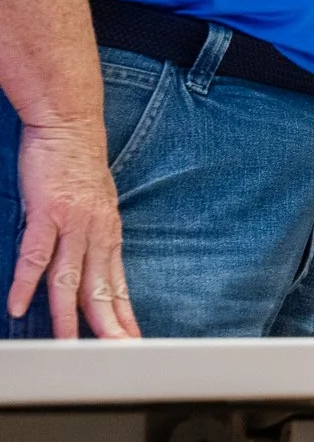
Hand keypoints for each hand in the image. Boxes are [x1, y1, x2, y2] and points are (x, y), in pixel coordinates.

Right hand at [9, 119, 137, 338]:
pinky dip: (26, 282)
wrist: (70, 124)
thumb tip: (92, 260)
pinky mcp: (47, 213)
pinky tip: (18, 304)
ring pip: (69, 278)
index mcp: (108, 232)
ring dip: (65, 313)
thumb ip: (93, 235)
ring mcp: (72, 223)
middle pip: (100, 287)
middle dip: (107, 324)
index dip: (123, 314)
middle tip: (114, 353)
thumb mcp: (95, 204)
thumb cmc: (78, 163)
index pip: (117, 282)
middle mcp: (96, 231)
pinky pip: (35, 255)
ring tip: (65, 343)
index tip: (130, 340)